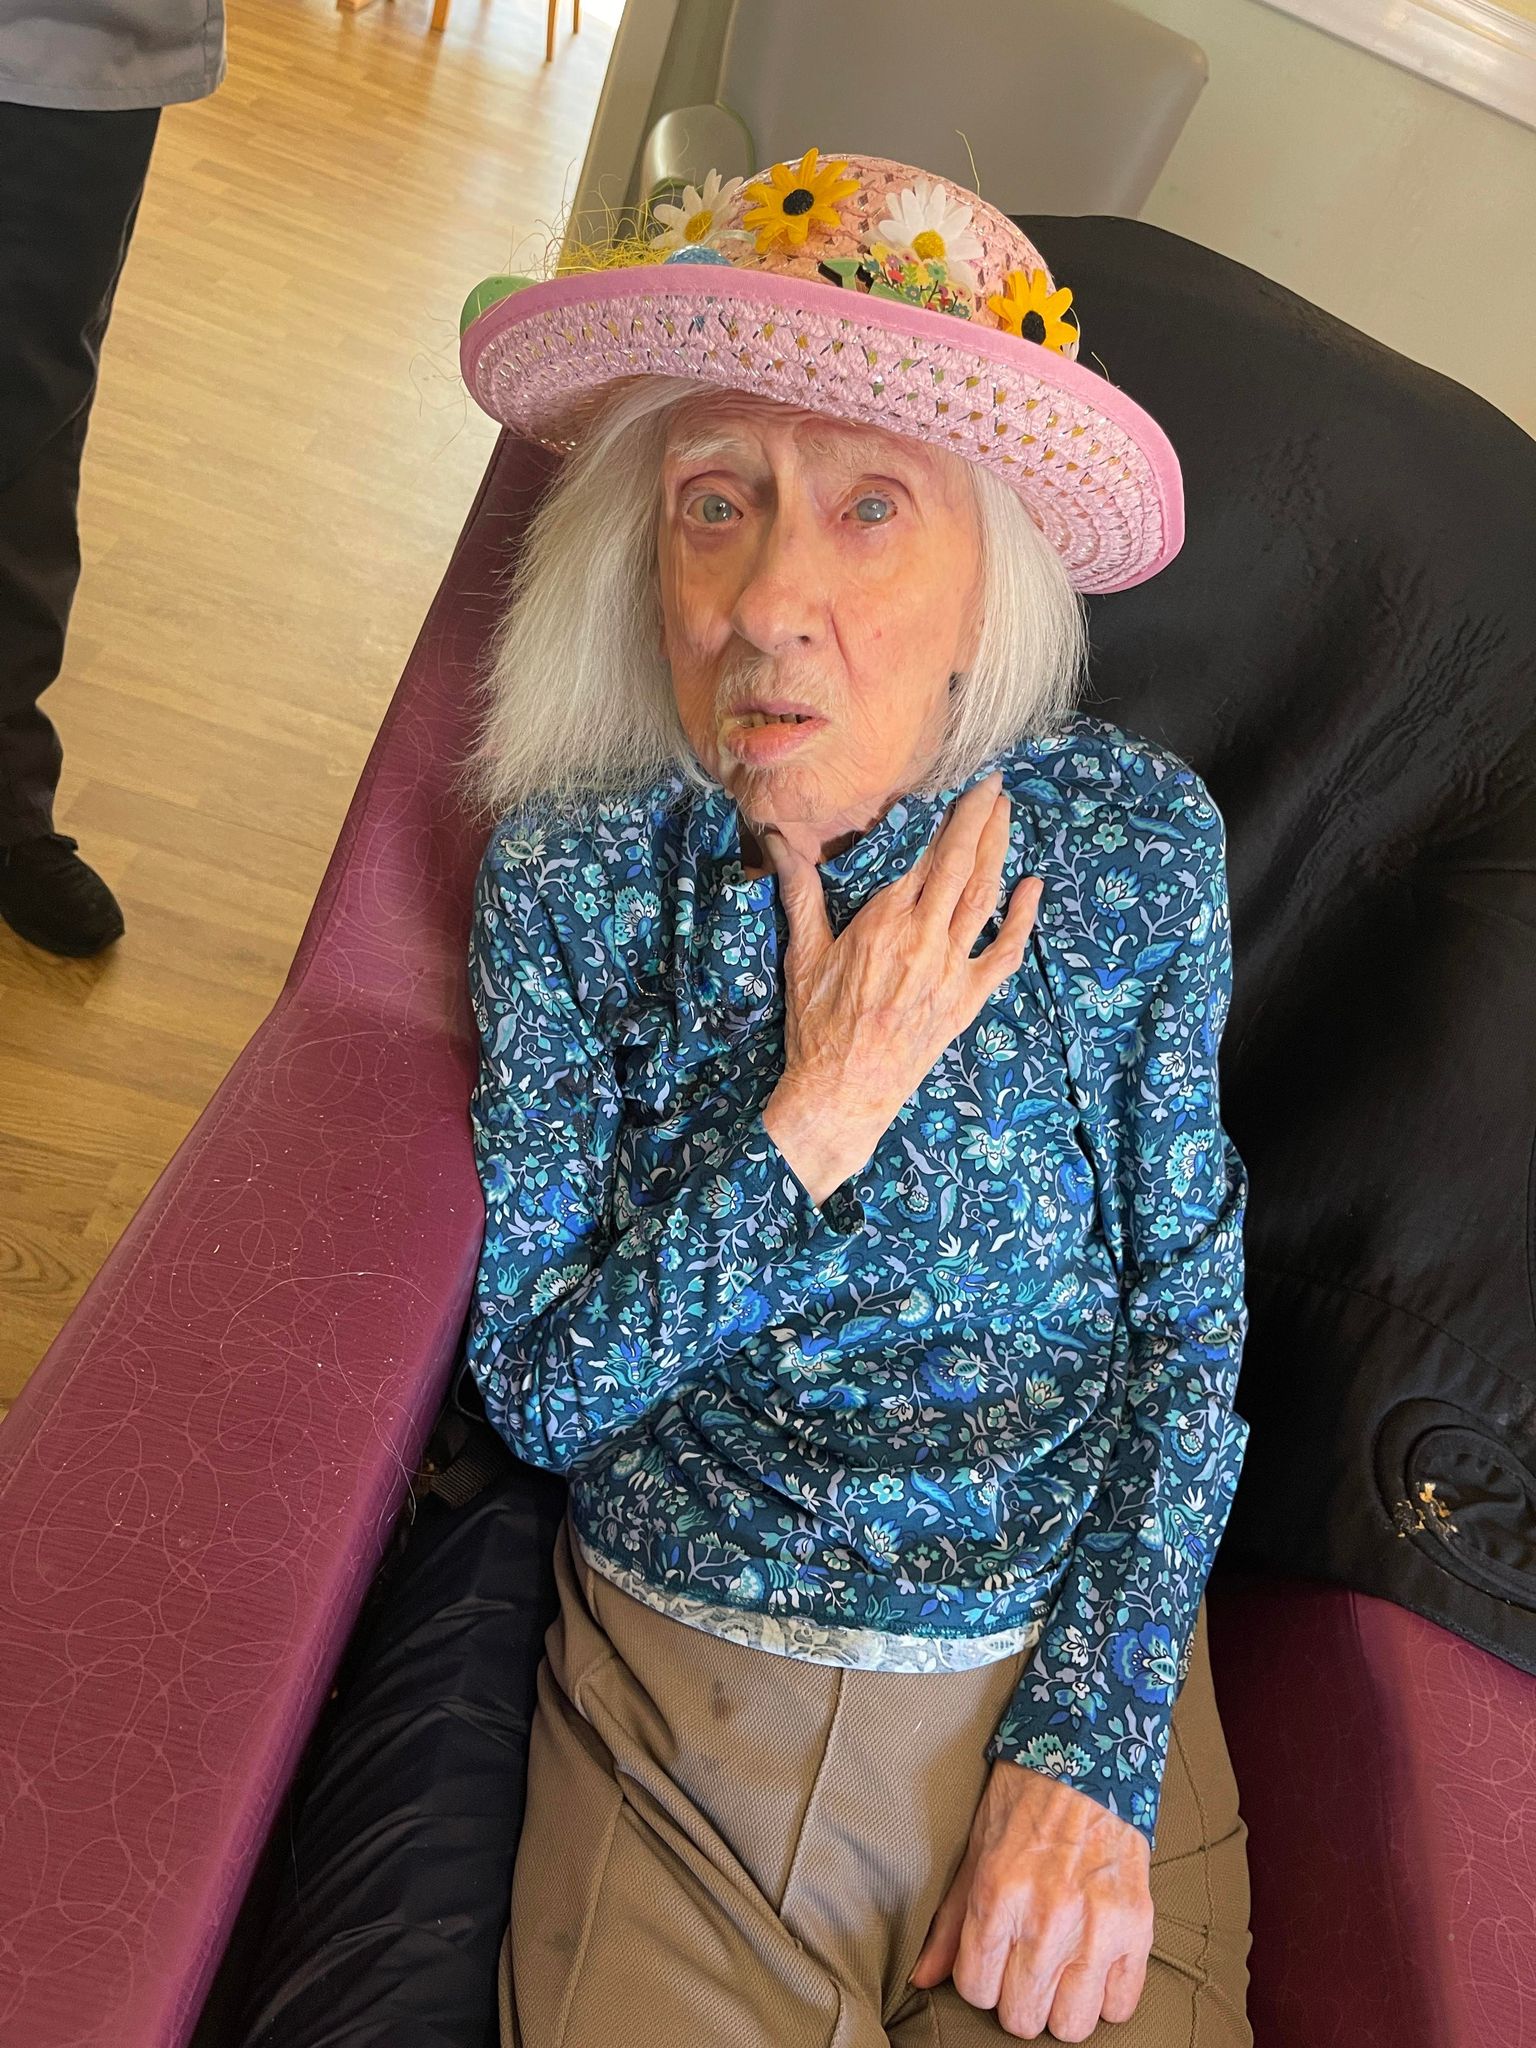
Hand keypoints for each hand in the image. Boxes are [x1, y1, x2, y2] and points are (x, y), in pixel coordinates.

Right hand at [760, 769, 1042, 1203]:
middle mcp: (924, 938)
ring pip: (985, 897)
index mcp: (884, 922)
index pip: (924, 855)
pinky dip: (1021, 919)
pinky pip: (1003, 953)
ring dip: (999, 852)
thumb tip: (776, 842)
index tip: (961, 787)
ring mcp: (951, 969)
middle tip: (994, 783)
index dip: (947, 818)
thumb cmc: (817, 1027)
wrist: (843, 1094)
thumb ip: (800, 892)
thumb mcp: (803, 955)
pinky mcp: (967, 1000)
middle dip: (980, 819)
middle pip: (962, 864)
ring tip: (1008, 814)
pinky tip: (1032, 887)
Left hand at [910, 1759, 1154, 2040]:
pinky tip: (1094, 1964)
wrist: (1088, 1757)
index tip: (992, 1960)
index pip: (977, 1990)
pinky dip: (1106, 1995)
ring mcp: (1096, 1927)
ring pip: (1071, 2025)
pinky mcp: (1138, 1926)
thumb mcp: (975, 1850)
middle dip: (1018, 1998)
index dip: (981, 1980)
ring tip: (1061, 1971)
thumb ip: (950, 1922)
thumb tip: (921, 1978)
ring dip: (1062, 2005)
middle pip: (1023, 2018)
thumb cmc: (1024, 1801)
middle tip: (1025, 1965)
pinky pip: (1120, 2006)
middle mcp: (1046, 1919)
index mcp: (997, 1896)